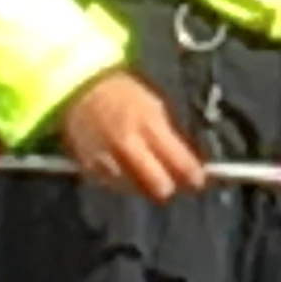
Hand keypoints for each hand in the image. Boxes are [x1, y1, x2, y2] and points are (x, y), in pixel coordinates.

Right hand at [58, 70, 208, 201]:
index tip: (198, 181)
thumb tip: (189, 164)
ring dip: (144, 186)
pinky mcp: (89, 169)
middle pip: (157, 185)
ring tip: (148, 175)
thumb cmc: (125, 96)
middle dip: (168, 186)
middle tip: (173, 183)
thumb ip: (170, 137)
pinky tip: (128, 172)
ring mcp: (106, 159)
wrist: (82, 91)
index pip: (178, 160)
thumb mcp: (155, 108)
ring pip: (135, 189)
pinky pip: (114, 185)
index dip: (192, 175)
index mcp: (148, 124)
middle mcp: (127, 145)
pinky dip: (124, 182)